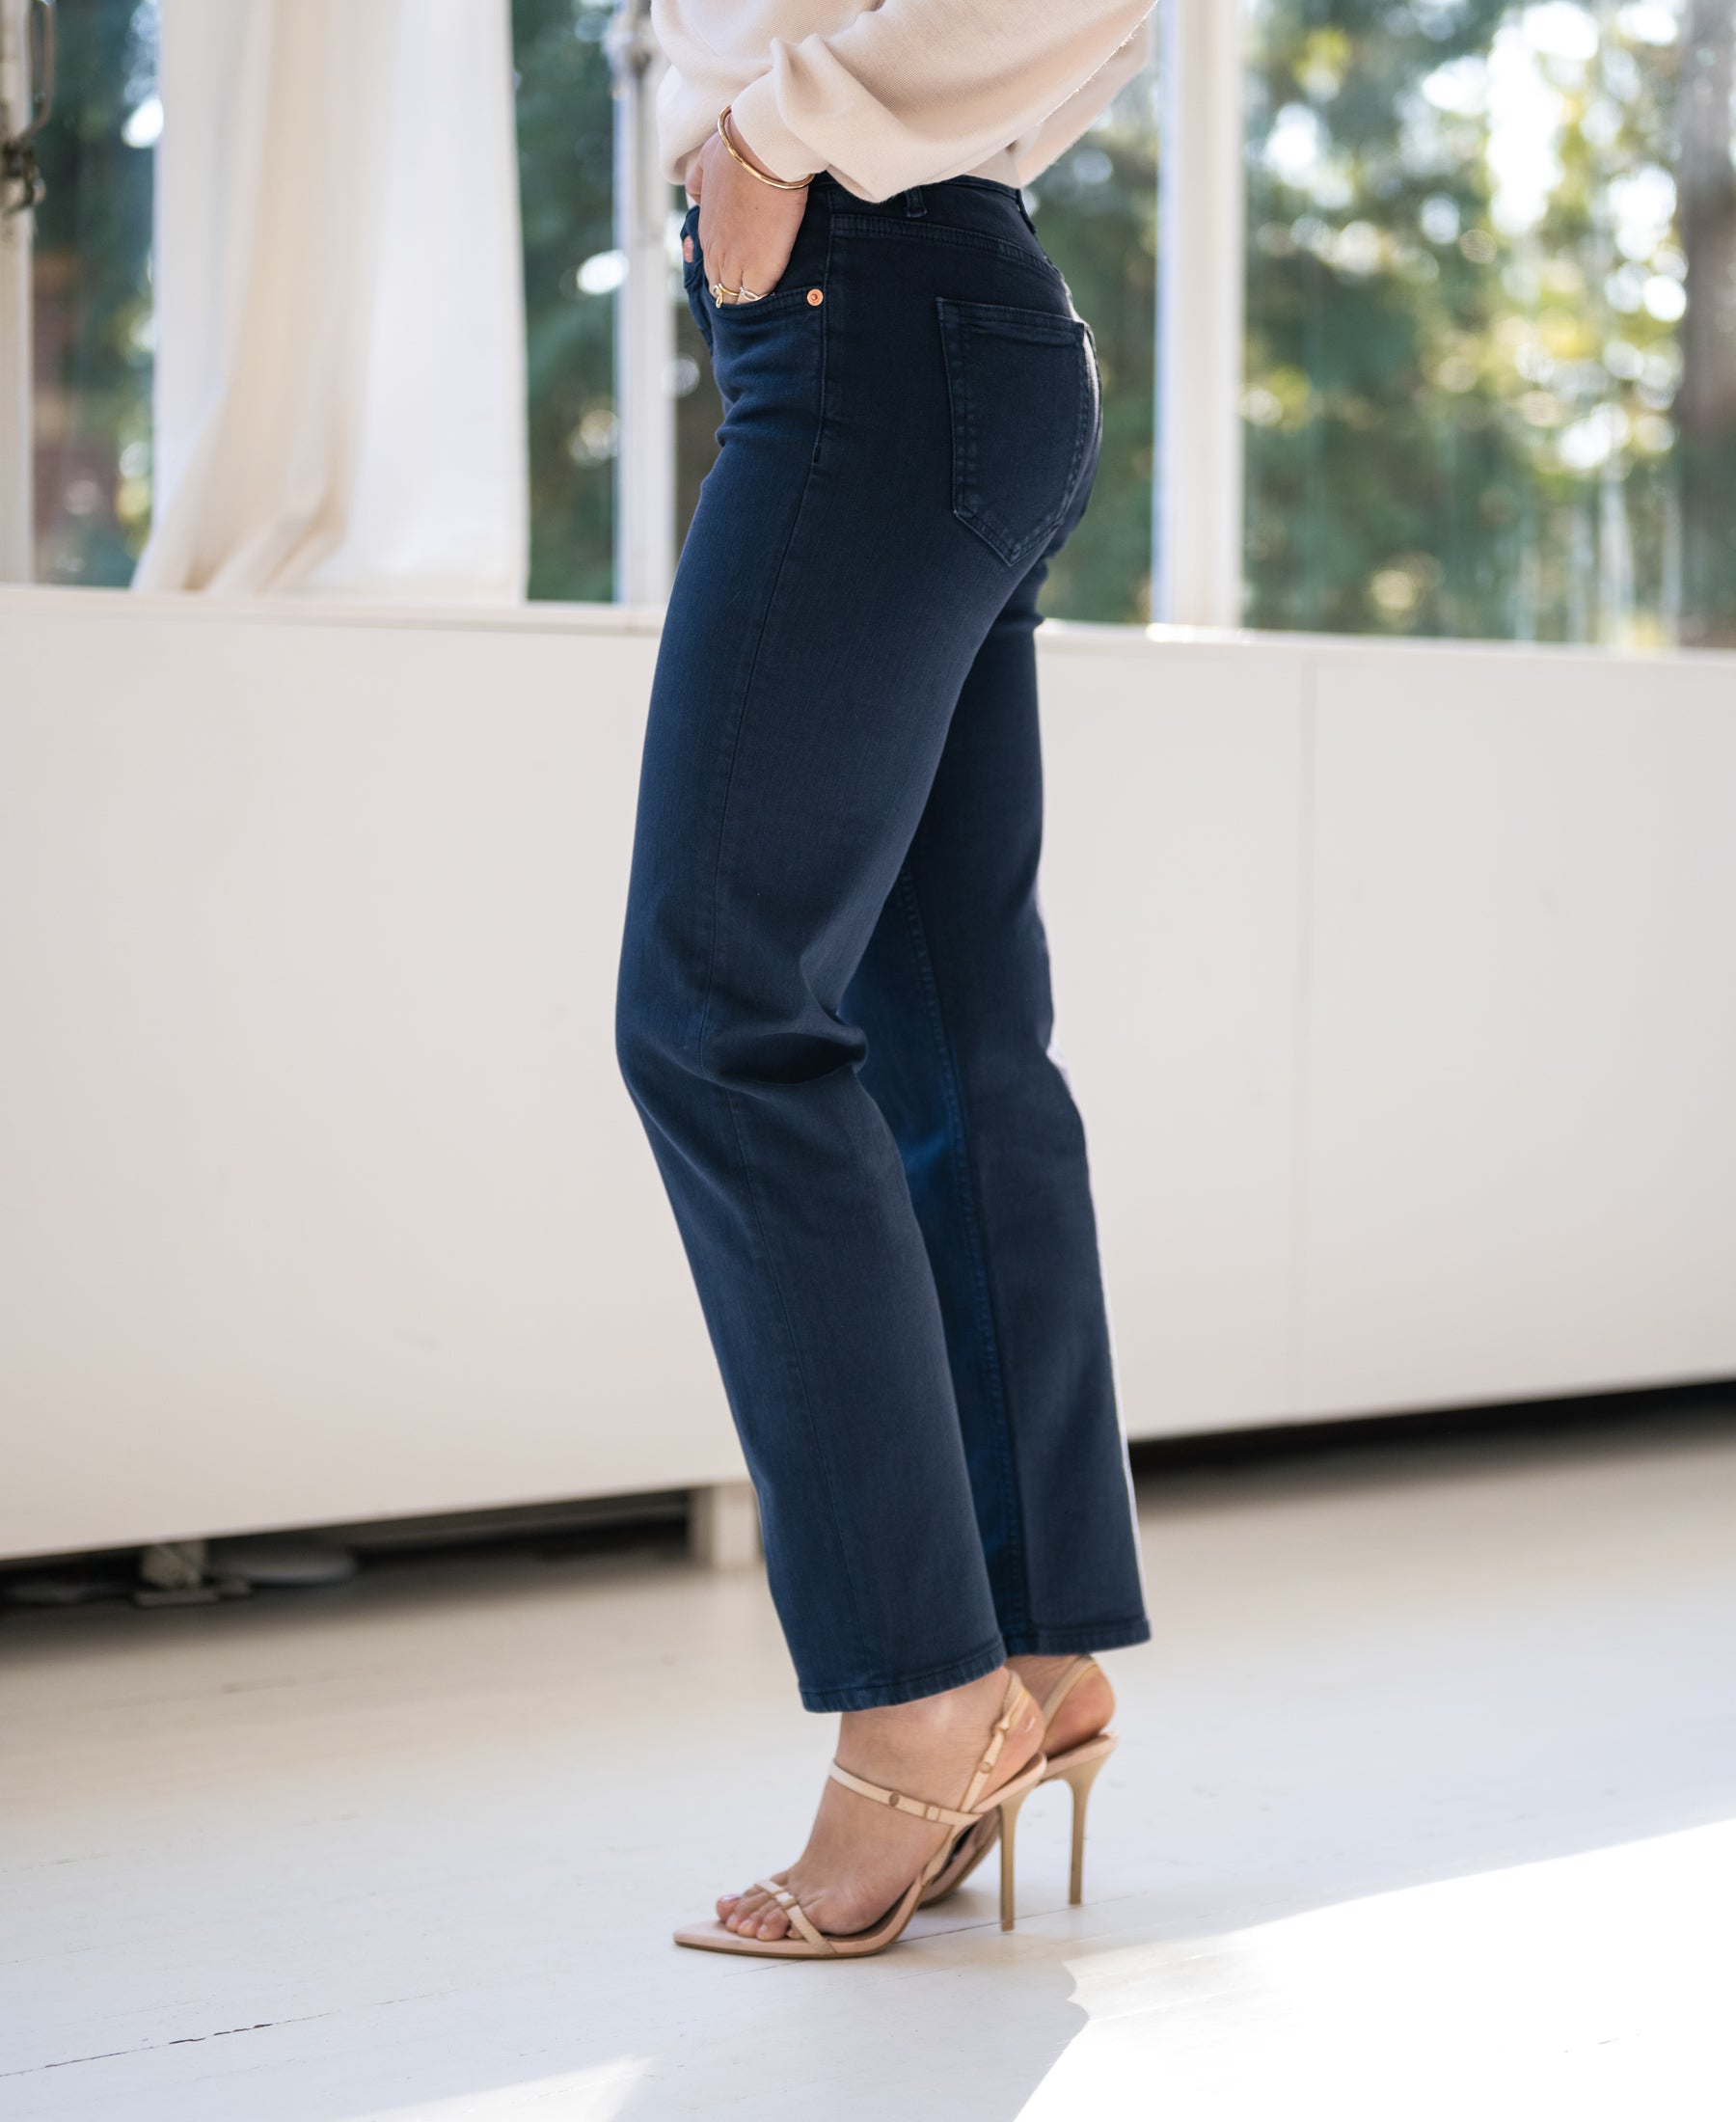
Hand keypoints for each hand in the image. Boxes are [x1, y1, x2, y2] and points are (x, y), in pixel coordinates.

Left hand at [684, 122, 808, 300]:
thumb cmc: (738, 151)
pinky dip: (765, 300)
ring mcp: (735, 265)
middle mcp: (716, 253)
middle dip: (734, 291)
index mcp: (706, 232)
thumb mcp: (705, 162)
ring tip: (766, 302)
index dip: (726, 271)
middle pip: (720, 288)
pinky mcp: (759, 272)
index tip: (742, 270)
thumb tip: (694, 196)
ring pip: (736, 299)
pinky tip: (778, 298)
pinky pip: (758, 299)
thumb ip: (698, 182)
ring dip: (749, 299)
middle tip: (754, 291)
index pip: (711, 267)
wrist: (762, 151)